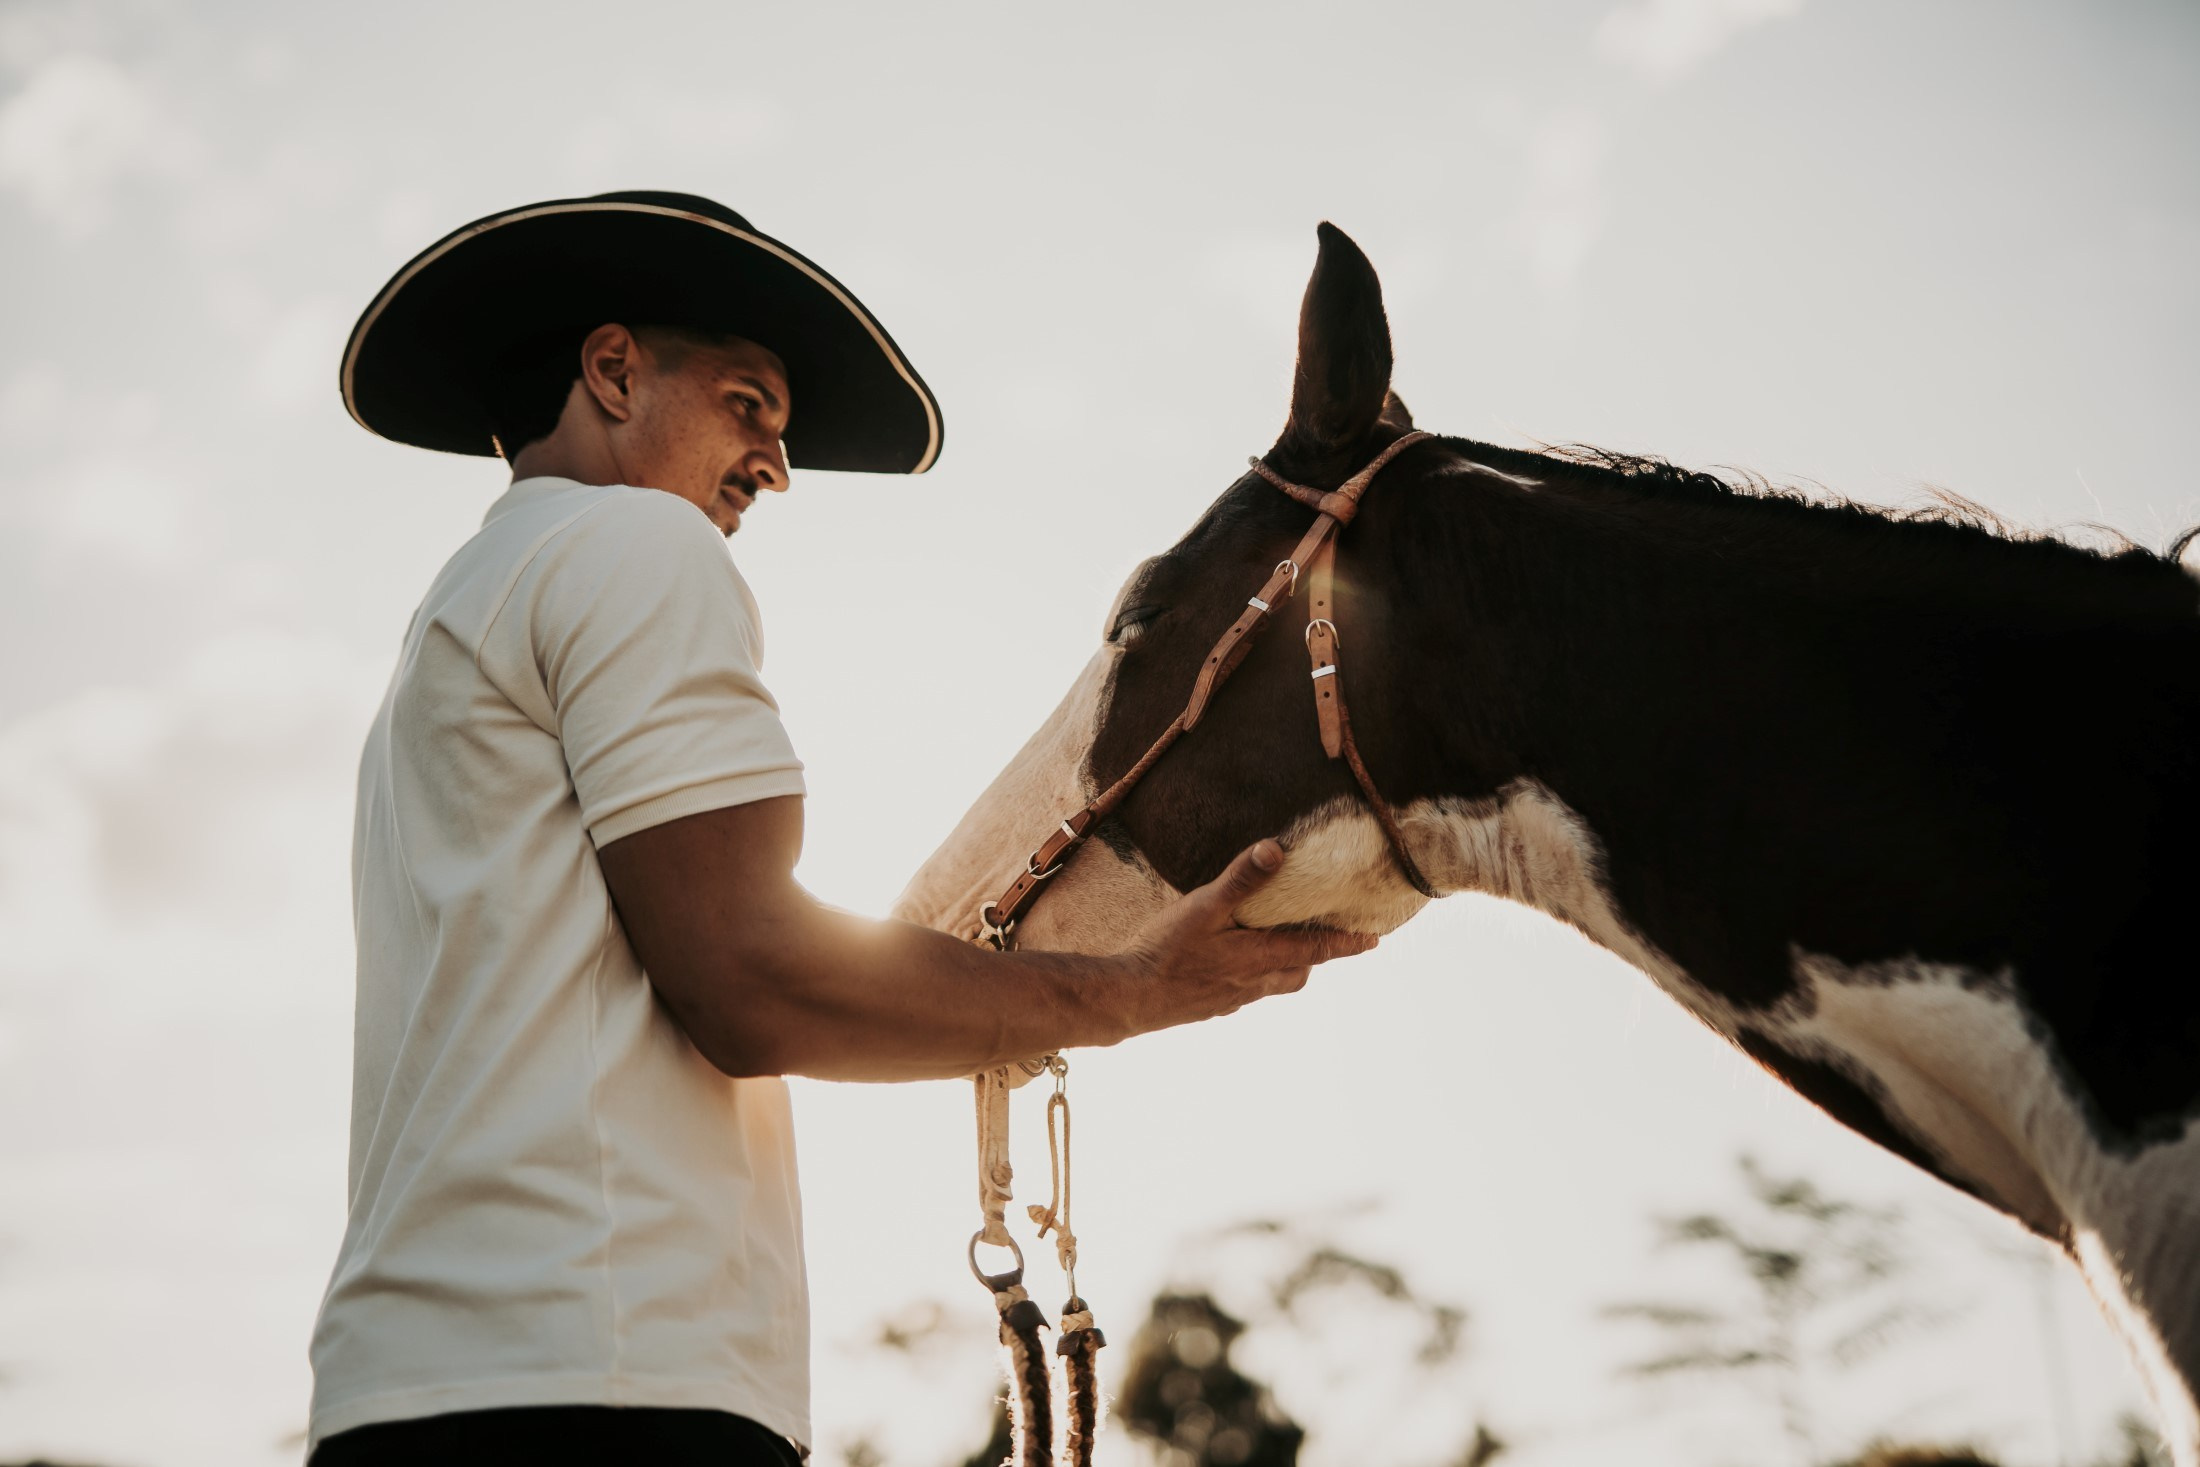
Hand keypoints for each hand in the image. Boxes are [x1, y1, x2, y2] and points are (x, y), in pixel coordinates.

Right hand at [1111, 839, 1375, 1036]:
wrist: (1129, 998)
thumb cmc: (1167, 951)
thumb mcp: (1204, 908)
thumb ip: (1241, 881)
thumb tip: (1276, 849)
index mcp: (1259, 958)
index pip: (1315, 948)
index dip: (1346, 943)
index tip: (1373, 940)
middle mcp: (1252, 982)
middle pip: (1298, 971)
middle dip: (1316, 956)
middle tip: (1328, 940)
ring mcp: (1231, 998)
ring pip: (1272, 984)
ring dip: (1285, 967)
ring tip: (1280, 948)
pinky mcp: (1210, 1006)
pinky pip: (1245, 992)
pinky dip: (1253, 976)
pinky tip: (1230, 965)